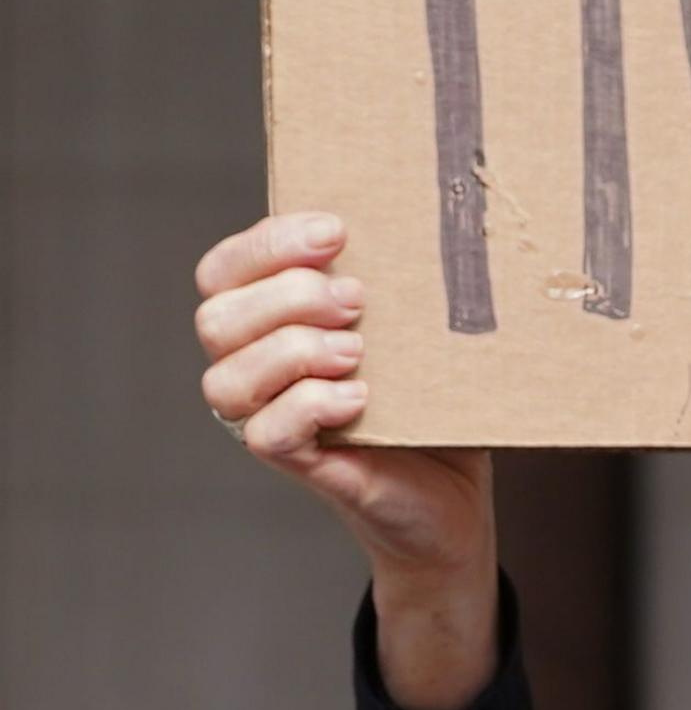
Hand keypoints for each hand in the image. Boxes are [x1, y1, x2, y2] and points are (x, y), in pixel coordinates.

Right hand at [194, 212, 498, 709]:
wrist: (455, 493)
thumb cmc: (428, 400)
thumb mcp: (408, 327)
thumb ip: (386, 279)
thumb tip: (410, 216)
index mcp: (267, 322)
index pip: (223, 271)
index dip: (266, 245)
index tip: (335, 232)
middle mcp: (254, 369)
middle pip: (215, 319)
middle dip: (285, 297)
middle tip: (355, 300)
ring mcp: (268, 418)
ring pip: (227, 378)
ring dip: (293, 351)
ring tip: (357, 351)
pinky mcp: (298, 464)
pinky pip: (265, 433)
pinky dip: (309, 405)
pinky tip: (358, 397)